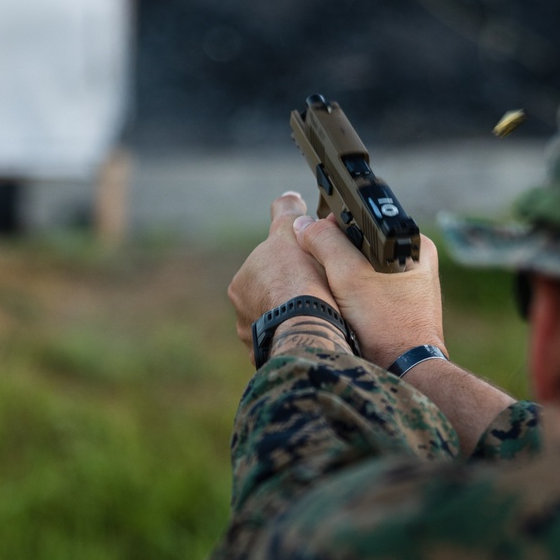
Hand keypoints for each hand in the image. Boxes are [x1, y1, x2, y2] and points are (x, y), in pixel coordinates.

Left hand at [228, 192, 333, 360]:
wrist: (307, 325)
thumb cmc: (298, 277)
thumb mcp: (292, 233)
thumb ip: (286, 214)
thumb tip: (288, 197)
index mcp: (241, 284)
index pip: (266, 270)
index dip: (290, 266)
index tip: (307, 270)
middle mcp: (240, 315)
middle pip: (270, 299)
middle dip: (289, 296)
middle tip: (318, 294)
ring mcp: (254, 341)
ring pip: (278, 325)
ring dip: (293, 321)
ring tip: (319, 318)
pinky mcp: (270, 362)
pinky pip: (286, 346)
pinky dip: (297, 340)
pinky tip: (313, 338)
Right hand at [292, 214, 446, 369]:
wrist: (404, 372)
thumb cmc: (386, 327)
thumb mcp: (349, 277)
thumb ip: (324, 243)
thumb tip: (302, 223)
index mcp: (414, 245)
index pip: (363, 220)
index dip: (333, 227)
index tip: (312, 242)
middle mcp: (415, 262)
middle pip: (359, 245)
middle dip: (335, 256)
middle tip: (322, 273)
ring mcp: (408, 286)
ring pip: (360, 269)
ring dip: (341, 278)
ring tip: (333, 294)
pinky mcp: (398, 306)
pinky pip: (365, 290)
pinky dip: (350, 296)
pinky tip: (343, 308)